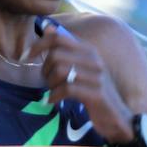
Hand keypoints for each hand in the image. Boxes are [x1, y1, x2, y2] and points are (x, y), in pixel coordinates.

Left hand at [30, 22, 132, 142]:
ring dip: (50, 84)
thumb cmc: (95, 93)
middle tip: (47, 83)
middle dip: (45, 70)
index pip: (58, 37)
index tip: (27, 57)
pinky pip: (67, 88)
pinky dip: (55, 96)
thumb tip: (49, 28)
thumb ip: (67, 50)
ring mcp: (96, 76)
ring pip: (60, 71)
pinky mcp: (96, 93)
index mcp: (88, 50)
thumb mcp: (82, 68)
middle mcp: (94, 59)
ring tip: (53, 92)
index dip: (39, 44)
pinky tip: (53, 101)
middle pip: (55, 56)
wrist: (118, 118)